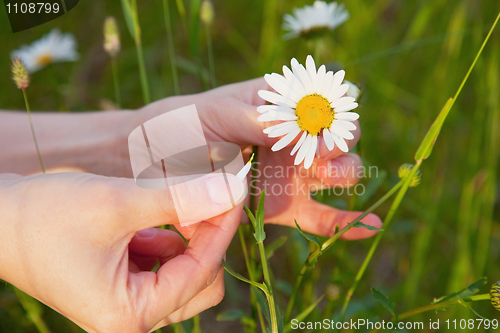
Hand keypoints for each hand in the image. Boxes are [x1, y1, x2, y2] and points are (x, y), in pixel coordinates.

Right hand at [0, 171, 244, 331]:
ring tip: (179, 203)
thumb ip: (180, 199)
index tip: (236, 188)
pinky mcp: (122, 286)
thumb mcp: (118, 204)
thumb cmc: (45, 216)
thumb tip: (233, 191)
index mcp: (129, 316)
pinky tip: (153, 218)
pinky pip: (163, 266)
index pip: (201, 271)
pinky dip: (167, 239)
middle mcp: (130, 320)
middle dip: (208, 236)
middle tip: (210, 194)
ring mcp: (127, 304)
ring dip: (188, 237)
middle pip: (200, 281)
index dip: (223, 226)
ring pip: (185, 273)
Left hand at [137, 79, 381, 238]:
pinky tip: (370, 224)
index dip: (330, 112)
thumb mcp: (216, 113)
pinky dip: (346, 221)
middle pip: (342, 136)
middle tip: (316, 151)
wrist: (153, 164)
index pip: (327, 100)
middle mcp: (294, 137)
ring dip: (343, 173)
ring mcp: (291, 173)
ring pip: (338, 174)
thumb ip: (259, 119)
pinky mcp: (284, 206)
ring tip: (321, 173)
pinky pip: (321, 216)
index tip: (312, 126)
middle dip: (338, 142)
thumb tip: (301, 123)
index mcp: (281, 103)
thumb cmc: (181, 125)